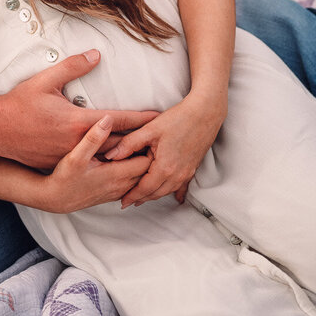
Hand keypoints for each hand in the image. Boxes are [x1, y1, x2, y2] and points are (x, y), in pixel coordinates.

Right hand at [0, 49, 159, 169]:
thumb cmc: (19, 104)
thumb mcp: (45, 80)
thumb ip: (73, 66)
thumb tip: (96, 54)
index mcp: (77, 121)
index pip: (119, 120)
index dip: (143, 119)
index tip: (161, 118)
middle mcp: (77, 143)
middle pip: (119, 146)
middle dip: (142, 143)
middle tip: (166, 141)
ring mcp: (70, 158)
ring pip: (108, 164)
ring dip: (130, 160)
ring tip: (151, 158)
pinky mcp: (62, 166)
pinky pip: (92, 171)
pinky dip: (110, 169)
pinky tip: (122, 170)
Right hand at [37, 116, 152, 212]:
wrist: (55, 199)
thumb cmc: (64, 177)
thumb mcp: (76, 155)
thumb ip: (93, 138)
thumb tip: (108, 119)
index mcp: (116, 175)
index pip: (147, 162)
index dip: (148, 147)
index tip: (145, 134)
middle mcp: (121, 186)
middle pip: (148, 171)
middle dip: (149, 154)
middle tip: (145, 138)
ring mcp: (118, 192)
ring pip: (142, 178)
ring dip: (143, 164)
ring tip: (138, 147)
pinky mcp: (113, 194)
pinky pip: (133, 184)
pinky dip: (136, 173)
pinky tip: (127, 160)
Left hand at [104, 91, 224, 207]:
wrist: (205, 113)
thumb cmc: (178, 119)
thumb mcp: (149, 130)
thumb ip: (129, 144)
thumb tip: (110, 156)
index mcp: (164, 168)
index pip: (144, 189)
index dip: (132, 196)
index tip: (122, 202)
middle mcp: (177, 175)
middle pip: (156, 193)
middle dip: (142, 199)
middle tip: (129, 202)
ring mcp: (187, 172)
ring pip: (167, 191)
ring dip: (155, 195)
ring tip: (143, 198)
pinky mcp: (193, 168)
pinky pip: (182, 186)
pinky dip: (174, 192)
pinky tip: (176, 198)